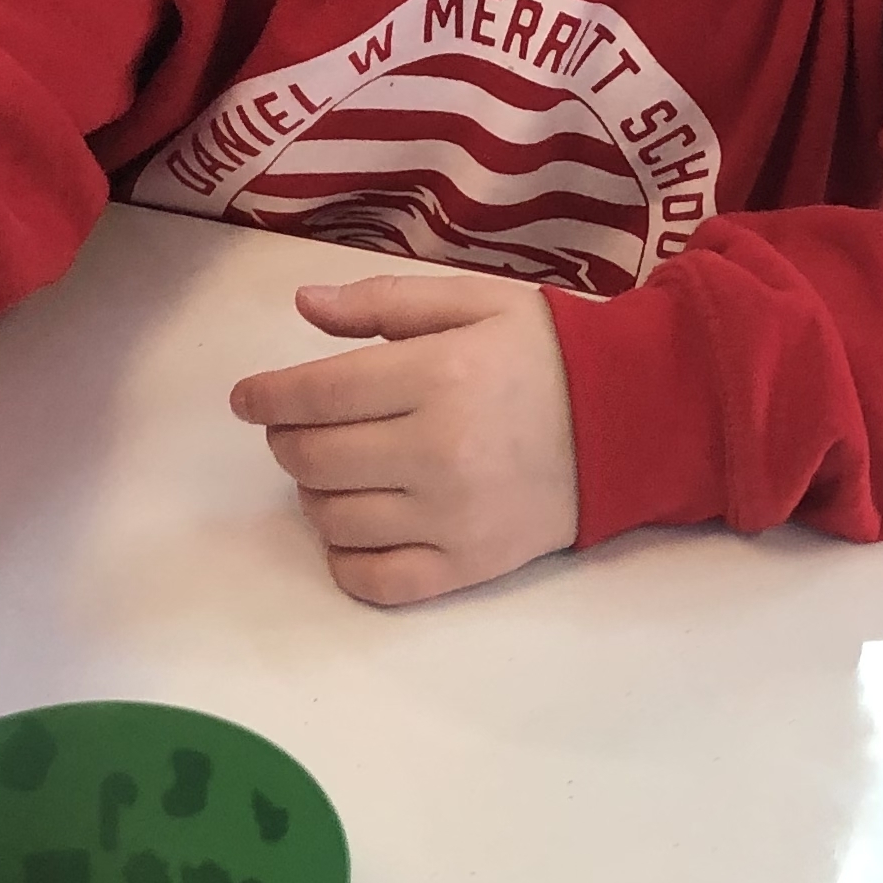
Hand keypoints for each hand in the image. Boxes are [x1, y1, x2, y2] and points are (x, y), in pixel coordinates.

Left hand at [230, 271, 579, 607]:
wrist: (635, 420)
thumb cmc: (548, 352)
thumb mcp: (475, 302)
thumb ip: (385, 303)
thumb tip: (304, 307)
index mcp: (439, 376)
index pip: (315, 395)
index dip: (265, 397)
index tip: (247, 399)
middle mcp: (439, 451)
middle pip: (313, 459)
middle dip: (287, 440)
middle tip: (299, 426)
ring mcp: (452, 517)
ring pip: (333, 520)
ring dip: (315, 493)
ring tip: (338, 469)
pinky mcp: (468, 565)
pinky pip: (375, 580)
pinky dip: (345, 558)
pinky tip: (355, 527)